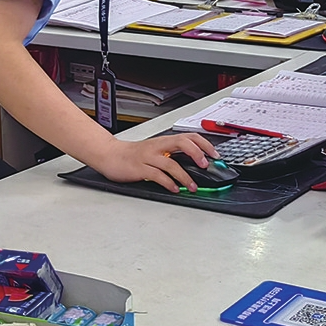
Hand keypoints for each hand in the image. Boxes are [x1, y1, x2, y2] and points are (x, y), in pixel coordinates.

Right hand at [89, 132, 218, 192]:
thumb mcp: (156, 150)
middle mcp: (158, 146)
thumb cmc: (134, 154)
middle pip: (182, 143)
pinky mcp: (139, 168)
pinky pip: (157, 175)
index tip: (215, 155)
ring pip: (171, 163)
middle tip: (205, 165)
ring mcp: (149, 157)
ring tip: (192, 187)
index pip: (189, 136)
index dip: (204, 144)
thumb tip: (194, 164)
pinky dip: (168, 183)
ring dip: (184, 176)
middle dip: (197, 153)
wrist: (110, 155)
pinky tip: (174, 189)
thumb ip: (173, 154)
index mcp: (164, 141)